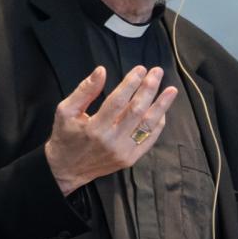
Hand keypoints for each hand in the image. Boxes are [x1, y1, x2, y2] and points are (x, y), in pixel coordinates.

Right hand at [44, 65, 178, 195]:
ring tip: (171, 90)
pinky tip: (162, 110)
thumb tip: (101, 70)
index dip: (131, 83)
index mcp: (94, 128)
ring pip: (147, 126)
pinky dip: (158, 124)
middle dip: (149, 89)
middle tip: (157, 72)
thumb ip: (84, 91)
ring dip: (161, 106)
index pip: (118, 101)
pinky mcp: (130, 159)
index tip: (141, 69)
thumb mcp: (66, 111)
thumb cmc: (66, 136)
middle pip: (136, 111)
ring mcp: (123, 152)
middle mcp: (111, 141)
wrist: (66, 169)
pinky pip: (149, 139)